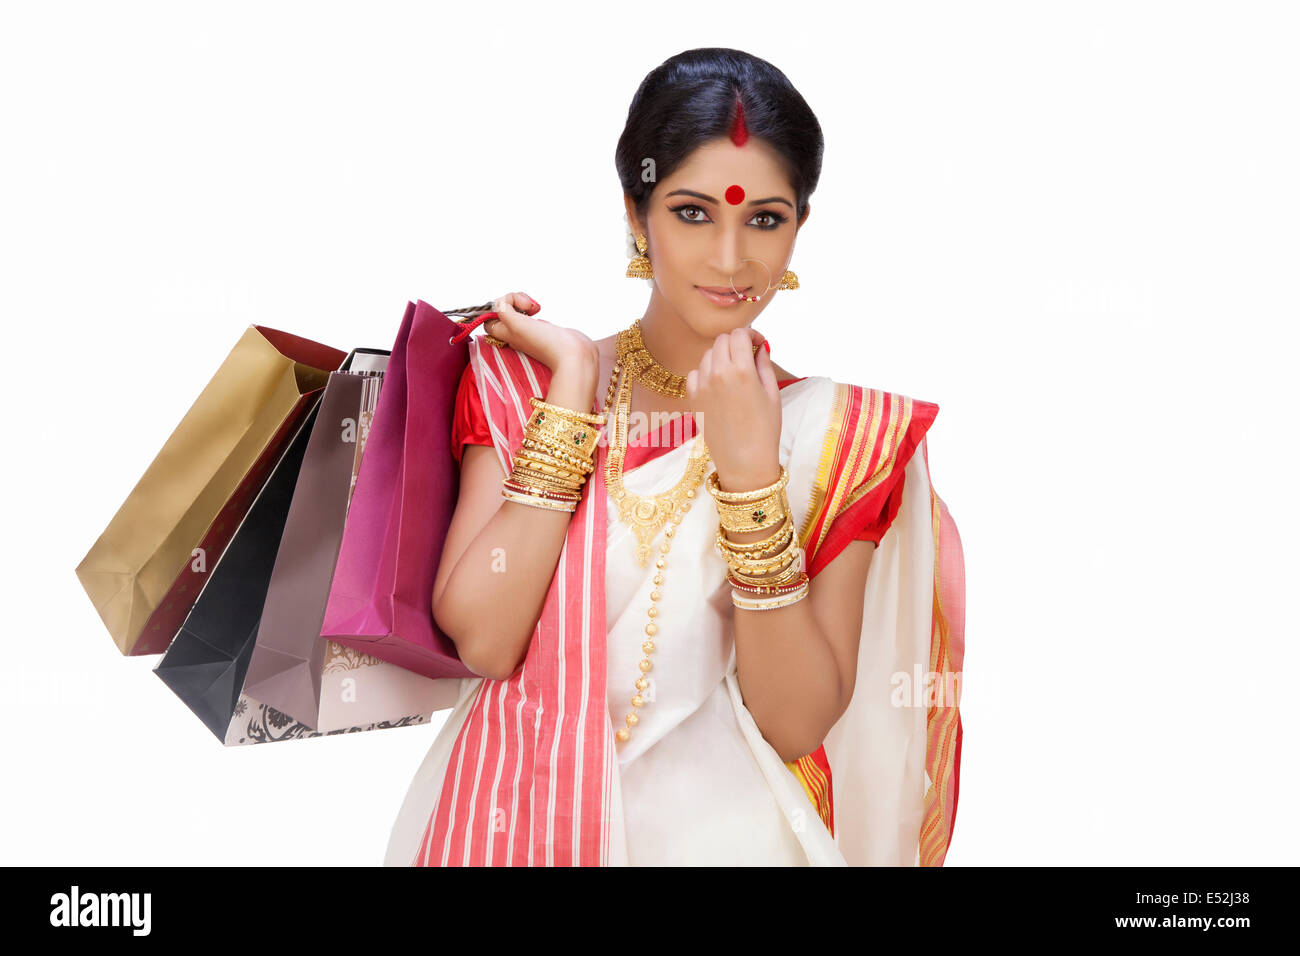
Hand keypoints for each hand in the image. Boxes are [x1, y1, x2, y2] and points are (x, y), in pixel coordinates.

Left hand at [479, 292, 598, 371]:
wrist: (573, 353)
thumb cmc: (546, 344)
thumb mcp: (517, 326)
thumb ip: (504, 312)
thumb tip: (502, 302)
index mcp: (506, 335)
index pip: (488, 319)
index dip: (496, 308)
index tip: (510, 306)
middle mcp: (515, 333)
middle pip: (502, 311)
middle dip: (512, 300)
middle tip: (526, 305)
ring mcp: (528, 330)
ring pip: (515, 309)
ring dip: (523, 301)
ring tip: (535, 307)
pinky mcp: (541, 327)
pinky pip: (528, 312)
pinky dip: (532, 306)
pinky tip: (539, 309)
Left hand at [684, 327, 781, 490]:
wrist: (744, 462)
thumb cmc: (764, 430)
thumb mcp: (772, 394)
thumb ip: (764, 364)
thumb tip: (760, 347)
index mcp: (741, 370)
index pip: (740, 334)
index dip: (751, 334)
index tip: (758, 343)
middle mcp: (717, 373)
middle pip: (722, 340)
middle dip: (736, 343)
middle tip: (748, 356)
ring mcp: (702, 386)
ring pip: (708, 355)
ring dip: (721, 356)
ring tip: (734, 373)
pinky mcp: (693, 399)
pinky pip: (694, 373)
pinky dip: (705, 372)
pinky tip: (718, 384)